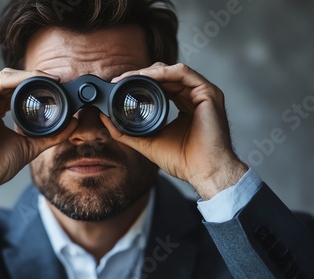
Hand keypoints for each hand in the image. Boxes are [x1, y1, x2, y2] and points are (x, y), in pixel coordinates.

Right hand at [0, 69, 76, 205]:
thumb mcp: (29, 146)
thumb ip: (50, 135)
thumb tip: (73, 124)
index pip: (13, 90)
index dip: (34, 85)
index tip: (57, 87)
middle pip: (10, 80)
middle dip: (34, 77)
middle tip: (57, 80)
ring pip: (4, 77)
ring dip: (29, 76)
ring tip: (50, 79)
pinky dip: (17, 79)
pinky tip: (34, 80)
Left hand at [102, 63, 247, 199]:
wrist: (204, 172)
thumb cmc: (183, 161)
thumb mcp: (147, 141)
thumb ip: (126, 131)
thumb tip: (105, 118)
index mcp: (184, 105)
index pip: (160, 85)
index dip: (139, 82)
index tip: (118, 85)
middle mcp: (194, 96)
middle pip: (165, 75)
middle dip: (141, 74)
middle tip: (120, 80)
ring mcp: (203, 93)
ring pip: (172, 70)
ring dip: (148, 72)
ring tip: (129, 77)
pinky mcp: (208, 92)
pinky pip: (183, 73)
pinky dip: (163, 73)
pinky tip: (146, 77)